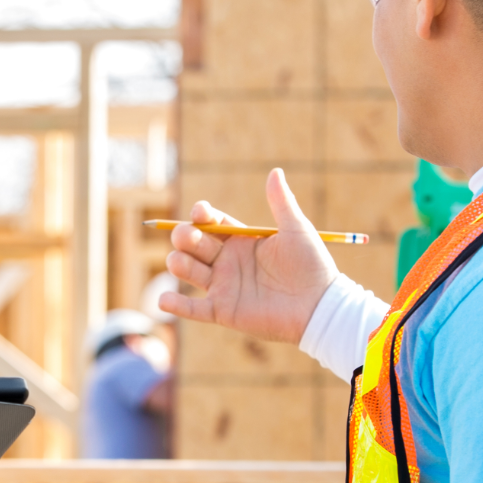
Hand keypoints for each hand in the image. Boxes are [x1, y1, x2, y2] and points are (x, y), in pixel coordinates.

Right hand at [159, 168, 338, 344]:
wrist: (319, 305)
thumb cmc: (311, 265)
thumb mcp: (296, 229)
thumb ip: (282, 202)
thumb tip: (275, 172)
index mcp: (241, 240)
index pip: (211, 223)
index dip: (201, 215)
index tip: (201, 211)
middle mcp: (227, 261)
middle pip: (193, 243)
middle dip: (185, 236)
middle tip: (189, 236)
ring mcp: (223, 286)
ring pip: (188, 270)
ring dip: (178, 263)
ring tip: (179, 261)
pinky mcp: (223, 310)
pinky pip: (194, 309)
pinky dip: (176, 305)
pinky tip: (163, 300)